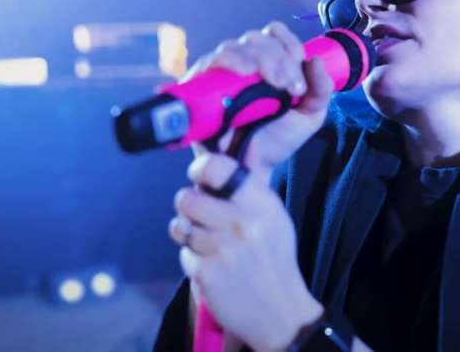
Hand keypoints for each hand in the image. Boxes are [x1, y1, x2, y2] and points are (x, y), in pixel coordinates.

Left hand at [169, 151, 323, 351]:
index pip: (217, 167)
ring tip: (207, 240)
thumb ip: (247, 187)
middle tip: (199, 213)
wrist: (279, 310)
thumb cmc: (273, 256)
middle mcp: (240, 223)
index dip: (200, 168)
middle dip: (188, 205)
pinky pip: (183, 253)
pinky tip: (211, 263)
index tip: (200, 176)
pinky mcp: (206, 273)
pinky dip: (192, 258)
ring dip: (188, 233)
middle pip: (187, 198)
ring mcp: (222, 249)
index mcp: (260, 203)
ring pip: (180, 226)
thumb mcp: (272, 215)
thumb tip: (225, 149)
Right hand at [182, 21, 333, 173]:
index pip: (274, 34)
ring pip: (234, 46)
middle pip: (255, 39)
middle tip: (290, 87)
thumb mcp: (310, 114)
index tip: (300, 65)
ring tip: (273, 84)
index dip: (289, 43)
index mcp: (268, 62)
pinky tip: (244, 73)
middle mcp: (243, 63)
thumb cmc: (278, 138)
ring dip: (258, 59)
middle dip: (278, 58)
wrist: (255, 168)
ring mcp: (221, 74)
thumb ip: (321, 88)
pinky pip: (209, 62)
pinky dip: (228, 61)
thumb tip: (315, 59)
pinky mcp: (201, 87)